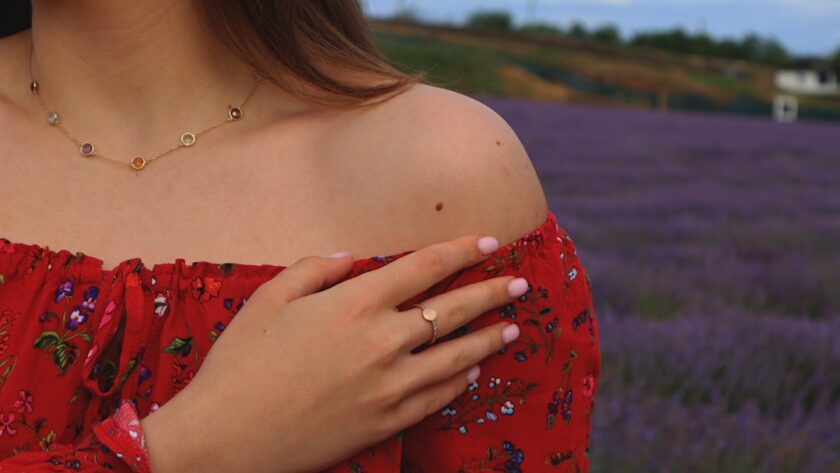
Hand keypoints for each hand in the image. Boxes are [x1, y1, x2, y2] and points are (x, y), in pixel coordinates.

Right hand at [140, 234, 525, 472]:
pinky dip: (459, 382)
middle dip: (492, 292)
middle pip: (452, 310)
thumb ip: (315, 269)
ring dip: (488, 339)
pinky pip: (437, 398)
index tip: (489, 242)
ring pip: (456, 356)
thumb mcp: (269, 298)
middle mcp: (382, 341)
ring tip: (511, 328)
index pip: (425, 267)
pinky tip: (472, 373)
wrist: (226, 438)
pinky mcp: (386, 422)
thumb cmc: (240, 362)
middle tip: (521, 284)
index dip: (461, 251)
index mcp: (354, 303)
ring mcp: (389, 386)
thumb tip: (352, 258)